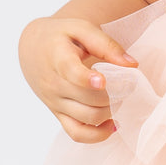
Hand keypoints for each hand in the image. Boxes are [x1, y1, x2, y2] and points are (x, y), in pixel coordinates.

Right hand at [18, 16, 137, 143]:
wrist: (34, 48)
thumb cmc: (62, 36)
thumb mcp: (81, 29)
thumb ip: (106, 45)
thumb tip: (132, 64)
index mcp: (58, 58)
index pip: (70, 72)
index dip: (87, 79)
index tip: (102, 81)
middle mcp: (53, 84)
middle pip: (89, 99)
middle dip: (115, 95)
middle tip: (130, 85)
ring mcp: (55, 102)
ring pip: (87, 118)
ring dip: (110, 112)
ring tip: (122, 100)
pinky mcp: (59, 114)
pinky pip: (77, 134)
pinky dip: (97, 135)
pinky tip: (113, 124)